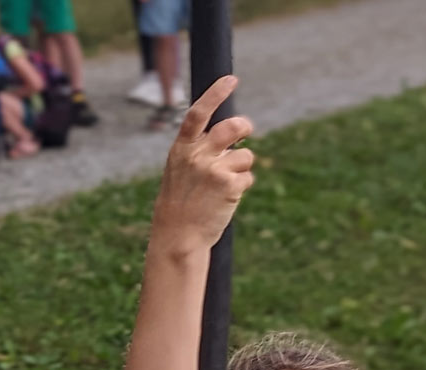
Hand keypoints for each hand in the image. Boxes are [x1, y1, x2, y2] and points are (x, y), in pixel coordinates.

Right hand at [149, 75, 254, 256]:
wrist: (178, 235)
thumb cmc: (180, 203)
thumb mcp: (181, 171)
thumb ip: (200, 150)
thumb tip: (232, 133)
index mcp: (181, 149)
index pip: (198, 113)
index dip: (215, 93)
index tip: (231, 79)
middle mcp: (198, 155)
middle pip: (233, 127)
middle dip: (244, 126)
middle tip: (246, 130)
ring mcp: (214, 169)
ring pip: (245, 155)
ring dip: (241, 168)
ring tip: (222, 186)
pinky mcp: (230, 185)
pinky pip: (248, 177)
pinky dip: (241, 187)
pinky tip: (225, 199)